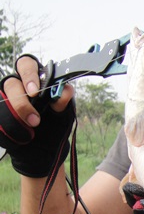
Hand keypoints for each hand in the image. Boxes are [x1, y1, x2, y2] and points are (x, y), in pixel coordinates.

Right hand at [0, 55, 75, 177]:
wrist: (42, 149)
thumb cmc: (52, 126)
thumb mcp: (61, 115)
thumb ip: (62, 103)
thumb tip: (66, 90)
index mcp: (34, 79)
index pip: (27, 64)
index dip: (29, 75)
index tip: (35, 92)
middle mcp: (16, 86)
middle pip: (11, 83)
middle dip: (20, 100)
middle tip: (34, 119)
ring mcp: (5, 100)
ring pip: (3, 101)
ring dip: (17, 117)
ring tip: (32, 128)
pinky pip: (0, 117)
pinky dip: (10, 128)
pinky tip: (22, 136)